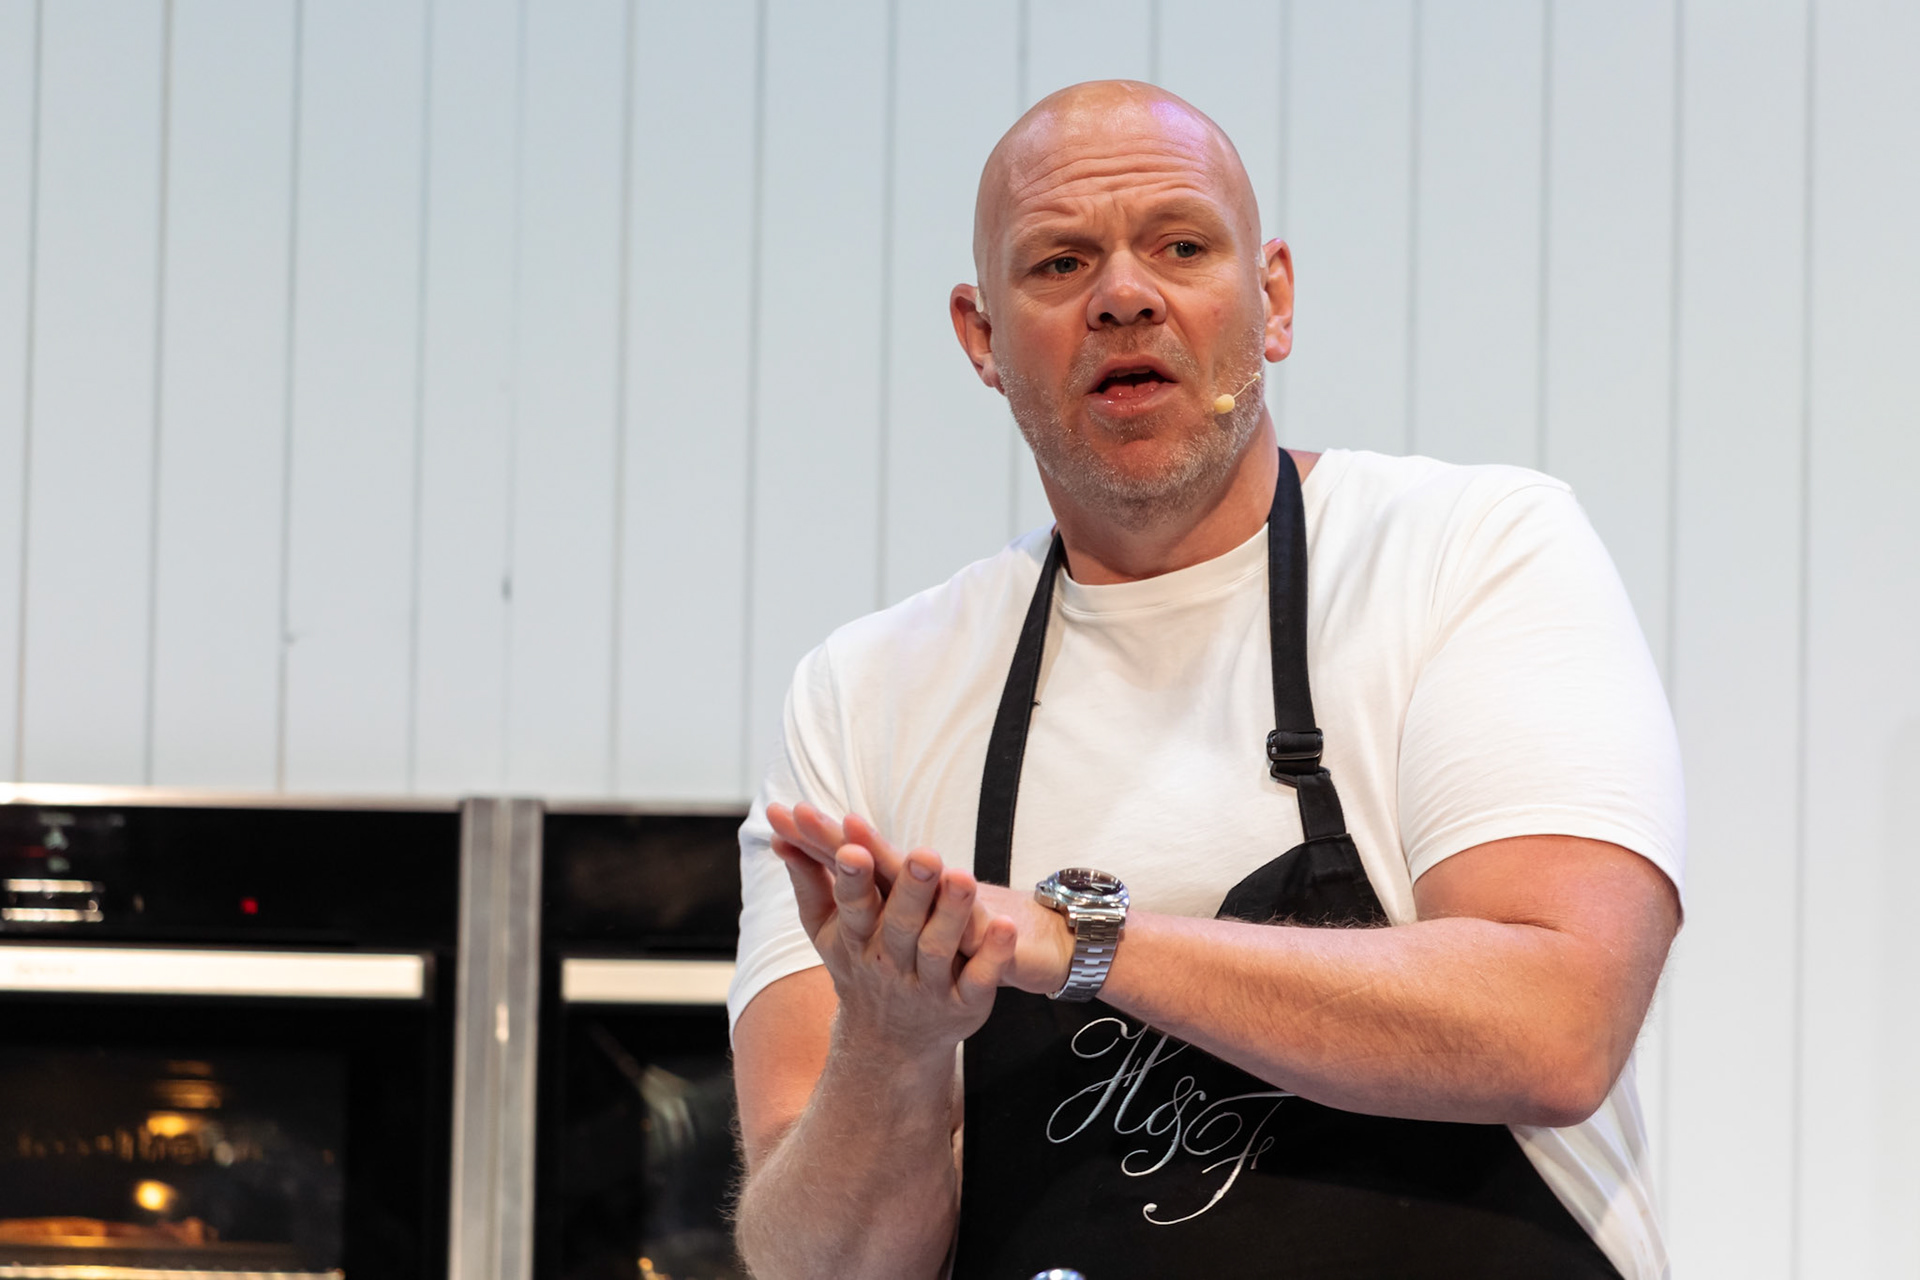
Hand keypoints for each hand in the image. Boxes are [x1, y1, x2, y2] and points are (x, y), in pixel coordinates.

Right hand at [769, 802, 1073, 996]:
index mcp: (857, 939)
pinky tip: (1005, 926)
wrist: (890, 1042)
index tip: (852, 849)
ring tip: (964, 877)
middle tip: (926, 853)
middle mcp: (890, 962)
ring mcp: (929, 985)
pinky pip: (980, 978)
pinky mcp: (965, 1003)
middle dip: (911, 890)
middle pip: (900, 924)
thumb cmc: (858, 965)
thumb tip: (777, 835)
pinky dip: (993, 955)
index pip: (852, 906)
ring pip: (940, 948)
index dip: (852, 879)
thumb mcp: (825, 930)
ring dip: (952, 914)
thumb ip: (807, 881)